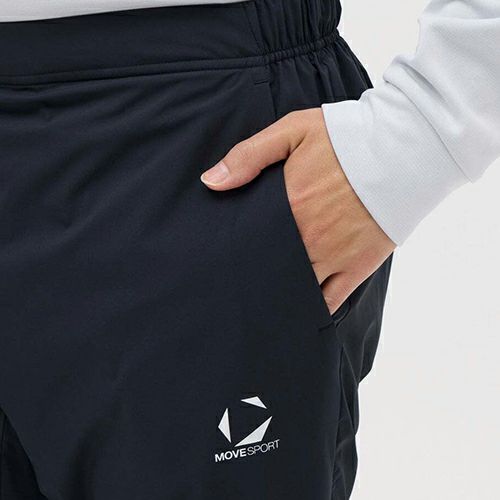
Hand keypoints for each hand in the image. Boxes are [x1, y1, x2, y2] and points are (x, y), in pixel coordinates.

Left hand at [201, 108, 394, 313]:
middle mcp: (307, 239)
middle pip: (270, 268)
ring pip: (296, 288)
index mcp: (288, 208)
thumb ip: (248, 156)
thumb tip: (210, 181)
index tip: (224, 259)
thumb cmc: (347, 137)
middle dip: (255, 276)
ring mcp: (333, 257)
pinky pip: (331, 300)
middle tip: (239, 283)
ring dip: (280, 293)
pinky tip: (298, 311)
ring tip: (263, 302)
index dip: (236, 254)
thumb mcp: (292, 131)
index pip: (251, 242)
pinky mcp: (358, 266)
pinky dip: (313, 308)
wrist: (404, 147)